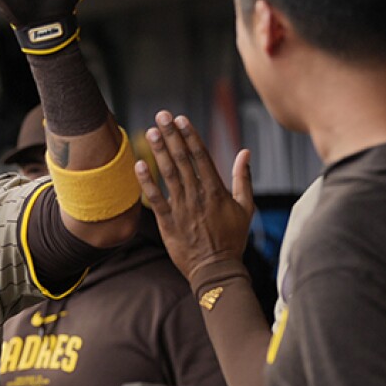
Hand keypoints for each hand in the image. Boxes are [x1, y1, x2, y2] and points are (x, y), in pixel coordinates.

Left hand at [135, 111, 254, 284]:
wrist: (216, 269)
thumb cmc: (232, 239)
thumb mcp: (246, 208)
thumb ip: (243, 178)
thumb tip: (245, 152)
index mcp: (216, 190)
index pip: (201, 156)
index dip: (190, 136)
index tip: (181, 119)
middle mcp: (198, 195)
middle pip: (183, 159)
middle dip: (171, 136)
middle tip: (161, 116)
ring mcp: (182, 208)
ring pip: (169, 174)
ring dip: (159, 151)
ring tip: (151, 132)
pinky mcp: (168, 222)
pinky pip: (155, 199)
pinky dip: (146, 182)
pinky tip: (138, 164)